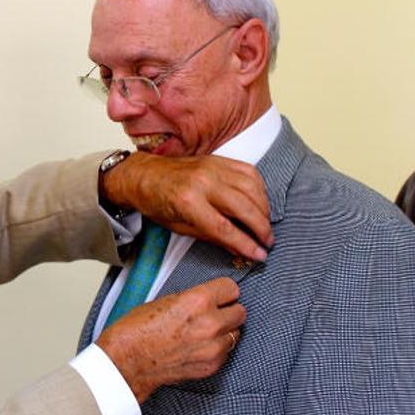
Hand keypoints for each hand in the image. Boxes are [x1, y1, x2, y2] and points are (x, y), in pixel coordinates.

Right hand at [96, 277, 245, 401]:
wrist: (127, 361)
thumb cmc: (137, 331)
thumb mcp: (166, 300)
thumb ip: (193, 298)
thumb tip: (208, 299)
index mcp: (197, 301)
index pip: (231, 288)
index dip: (223, 291)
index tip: (220, 294)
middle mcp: (209, 323)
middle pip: (240, 311)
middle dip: (227, 310)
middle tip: (215, 312)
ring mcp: (212, 348)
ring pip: (236, 333)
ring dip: (224, 331)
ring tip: (204, 331)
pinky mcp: (211, 366)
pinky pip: (226, 352)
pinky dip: (217, 348)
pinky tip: (200, 345)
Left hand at [101, 152, 272, 260]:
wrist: (146, 174)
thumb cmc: (157, 201)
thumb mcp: (179, 227)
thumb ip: (212, 237)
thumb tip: (240, 250)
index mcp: (188, 202)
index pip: (225, 228)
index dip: (246, 244)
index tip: (259, 255)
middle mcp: (203, 182)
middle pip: (244, 208)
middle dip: (261, 228)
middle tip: (267, 242)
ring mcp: (213, 168)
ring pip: (252, 188)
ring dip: (264, 209)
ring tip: (264, 226)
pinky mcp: (220, 160)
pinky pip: (250, 173)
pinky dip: (260, 189)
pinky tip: (259, 203)